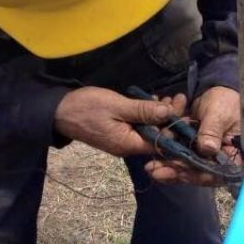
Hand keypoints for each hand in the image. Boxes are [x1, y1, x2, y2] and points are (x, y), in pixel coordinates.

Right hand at [54, 87, 183, 156]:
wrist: (58, 111)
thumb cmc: (86, 107)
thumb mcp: (117, 106)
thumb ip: (143, 111)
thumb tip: (169, 112)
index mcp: (128, 144)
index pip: (160, 142)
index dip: (175, 128)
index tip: (185, 110)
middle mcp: (128, 146)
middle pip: (157, 136)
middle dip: (170, 118)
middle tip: (180, 97)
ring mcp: (123, 140)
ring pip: (149, 129)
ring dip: (160, 114)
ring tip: (171, 96)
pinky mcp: (119, 132)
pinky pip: (139, 126)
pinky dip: (147, 114)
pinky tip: (154, 100)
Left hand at [146, 86, 243, 185]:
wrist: (216, 91)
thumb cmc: (225, 102)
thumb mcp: (219, 114)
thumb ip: (212, 131)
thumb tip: (207, 148)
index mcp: (234, 156)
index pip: (218, 173)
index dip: (198, 175)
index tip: (181, 171)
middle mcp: (219, 161)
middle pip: (199, 174)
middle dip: (177, 173)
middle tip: (158, 172)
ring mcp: (204, 157)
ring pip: (186, 167)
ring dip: (168, 167)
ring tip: (151, 167)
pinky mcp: (192, 151)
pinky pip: (179, 157)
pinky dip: (166, 157)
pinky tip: (152, 159)